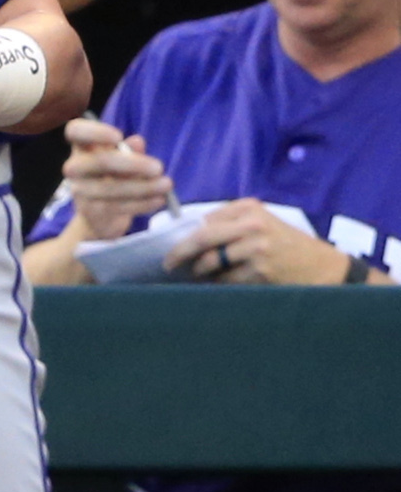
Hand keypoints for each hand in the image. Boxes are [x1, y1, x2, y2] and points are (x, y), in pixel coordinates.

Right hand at [54, 116, 171, 241]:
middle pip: (98, 161)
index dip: (93, 131)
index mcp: (82, 148)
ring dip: (143, 187)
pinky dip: (143, 203)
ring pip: (111, 188)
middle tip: (159, 167)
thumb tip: (138, 141)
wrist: (99, 216)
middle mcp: (75, 168)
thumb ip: (130, 150)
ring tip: (166, 184)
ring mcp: (81, 191)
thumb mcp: (124, 161)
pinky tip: (159, 199)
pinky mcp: (92, 211)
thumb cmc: (113, 178)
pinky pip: (118, 207)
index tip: (118, 136)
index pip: (75, 131)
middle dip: (131, 164)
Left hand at [164, 197, 353, 286]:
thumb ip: (230, 225)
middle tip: (168, 263)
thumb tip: (188, 236)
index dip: (185, 234)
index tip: (171, 245)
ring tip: (201, 274)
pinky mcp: (260, 270)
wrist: (324, 268)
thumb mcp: (262, 224)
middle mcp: (252, 225)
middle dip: (180, 253)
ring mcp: (256, 248)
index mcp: (250, 208)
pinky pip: (226, 279)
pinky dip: (220, 283)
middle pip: (201, 238)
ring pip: (211, 262)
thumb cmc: (287, 245)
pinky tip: (225, 282)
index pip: (205, 220)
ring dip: (201, 271)